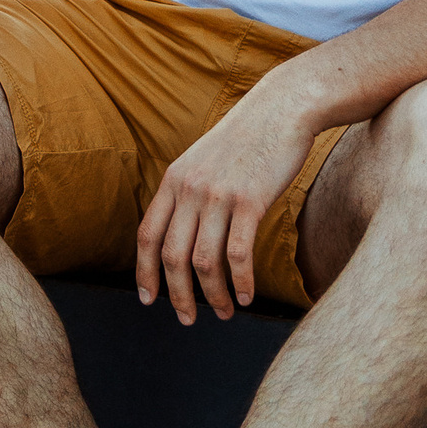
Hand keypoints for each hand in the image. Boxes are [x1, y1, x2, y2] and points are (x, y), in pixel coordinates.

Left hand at [135, 74, 324, 323]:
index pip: (147, 235)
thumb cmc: (247, 138)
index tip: (148, 299)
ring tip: (223, 312)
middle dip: (178, 295)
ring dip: (212, 295)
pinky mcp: (250, 200)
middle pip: (172, 256)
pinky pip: (239, 255)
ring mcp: (219, 195)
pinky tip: (247, 297)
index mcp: (173, 180)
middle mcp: (189, 188)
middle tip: (187, 318)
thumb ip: (188, 192)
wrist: (282, 108)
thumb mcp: (203, 160)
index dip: (144, 272)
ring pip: (204, 262)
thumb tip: (181, 233)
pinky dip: (241, 282)